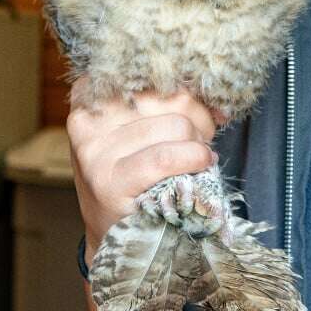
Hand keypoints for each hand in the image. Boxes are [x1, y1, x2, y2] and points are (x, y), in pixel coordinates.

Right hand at [66, 79, 217, 265]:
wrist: (117, 238)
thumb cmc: (135, 178)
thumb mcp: (140, 132)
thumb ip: (168, 106)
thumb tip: (221, 104)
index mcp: (92, 98)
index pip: (153, 72)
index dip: (184, 88)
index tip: (194, 108)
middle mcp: (89, 120)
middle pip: (171, 95)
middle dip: (198, 118)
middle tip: (199, 140)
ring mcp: (96, 152)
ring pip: (176, 124)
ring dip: (199, 142)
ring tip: (196, 158)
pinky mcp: (109, 181)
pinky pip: (166, 157)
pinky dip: (194, 159)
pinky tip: (199, 166)